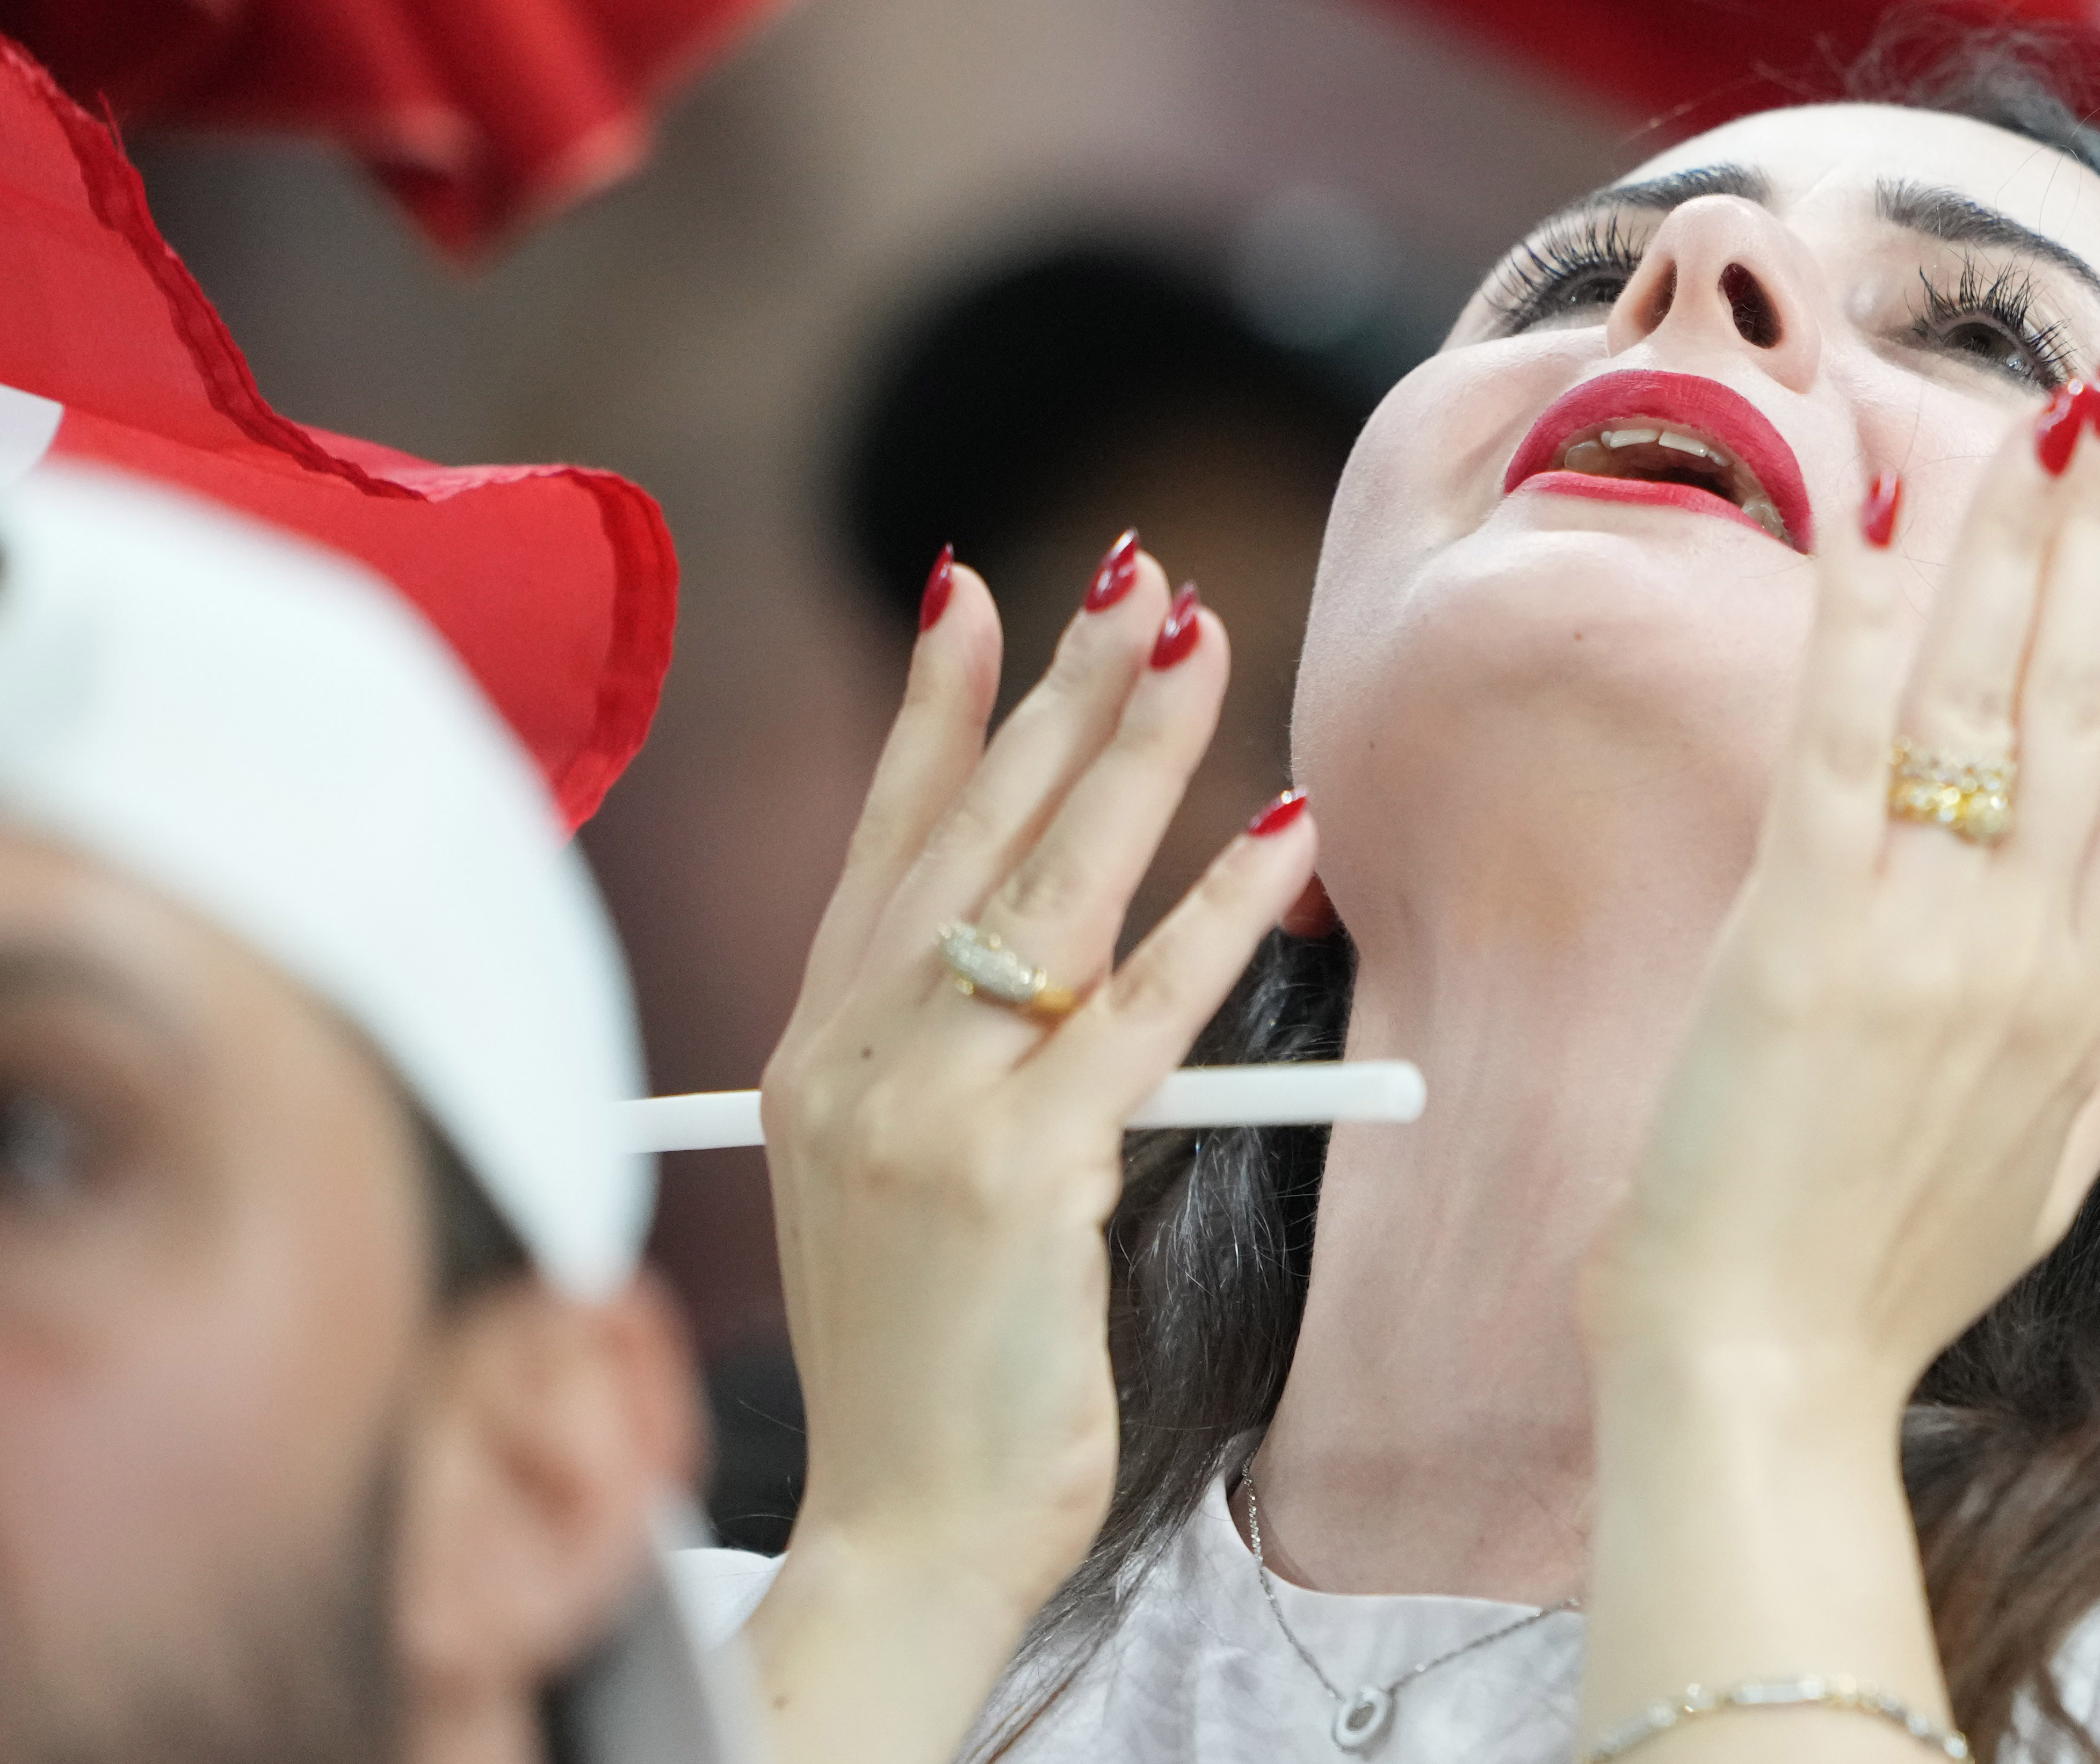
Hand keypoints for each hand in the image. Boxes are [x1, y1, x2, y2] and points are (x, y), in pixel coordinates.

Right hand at [745, 547, 1313, 1763]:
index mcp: (818, 1048)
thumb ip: (954, 1050)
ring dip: (1137, 754)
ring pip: (1053, 890)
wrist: (900, 1521)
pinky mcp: (1017, 1174)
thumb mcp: (902, 1173)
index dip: (937, 706)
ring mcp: (925, 1110)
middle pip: (973, 830)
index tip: (973, 588)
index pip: (885, 834)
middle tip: (1130, 578)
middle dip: (1059, 691)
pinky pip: (1139, 1014)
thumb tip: (1056, 941)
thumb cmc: (930, 1355)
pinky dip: (1215, 918)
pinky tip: (1281, 837)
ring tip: (1202, 647)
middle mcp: (853, 1055)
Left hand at [1588, 375, 2099, 1412]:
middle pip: (2092, 699)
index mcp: (2094, 988)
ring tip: (2047, 416)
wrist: (1772, 1373)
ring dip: (2022, 542)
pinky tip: (1868, 503)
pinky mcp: (1804, 939)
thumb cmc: (1894, 1268)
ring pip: (1990, 697)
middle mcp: (2034, 946)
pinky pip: (1842, 743)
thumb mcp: (2056, 1154)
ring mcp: (1927, 938)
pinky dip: (1860, 616)